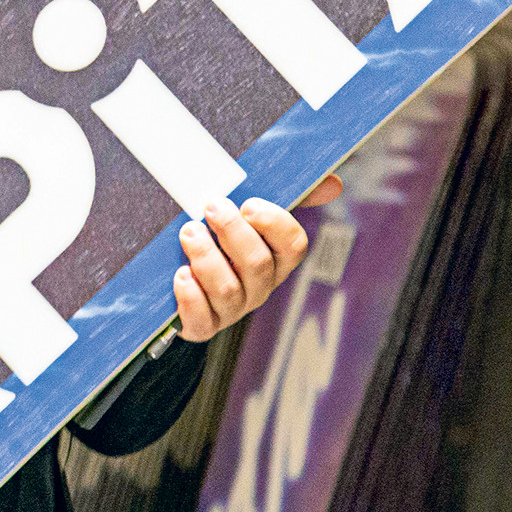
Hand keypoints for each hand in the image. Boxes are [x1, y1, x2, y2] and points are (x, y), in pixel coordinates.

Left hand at [173, 174, 340, 341]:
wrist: (178, 281)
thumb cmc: (218, 243)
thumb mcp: (246, 218)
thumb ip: (284, 199)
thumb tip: (332, 184)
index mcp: (275, 260)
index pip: (292, 245)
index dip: (273, 223)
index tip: (249, 204)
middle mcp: (259, 287)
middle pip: (258, 264)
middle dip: (233, 232)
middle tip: (211, 207)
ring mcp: (232, 310)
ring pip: (228, 289)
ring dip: (207, 257)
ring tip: (189, 233)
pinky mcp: (203, 326)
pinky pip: (201, 318)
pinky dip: (191, 296)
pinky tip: (181, 275)